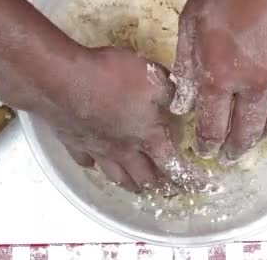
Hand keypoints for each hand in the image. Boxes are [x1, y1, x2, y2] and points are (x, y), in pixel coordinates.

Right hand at [5, 46, 205, 191]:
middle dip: (163, 187)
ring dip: (133, 185)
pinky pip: (88, 162)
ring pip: (118, 177)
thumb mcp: (152, 77)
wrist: (60, 80)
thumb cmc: (109, 77)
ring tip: (140, 187)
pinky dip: (96, 166)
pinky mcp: (74, 143)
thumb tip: (182, 101)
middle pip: (146, 179)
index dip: (193, 179)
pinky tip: (97, 163)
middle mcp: (124, 150)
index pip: (177, 166)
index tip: (206, 187)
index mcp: (148, 136)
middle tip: (172, 190)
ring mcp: (97, 149)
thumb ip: (171, 92)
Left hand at [171, 0, 266, 164]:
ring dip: (260, 135)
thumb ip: (187, 63)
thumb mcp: (193, 17)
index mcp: (221, 75)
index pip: (211, 124)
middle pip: (245, 131)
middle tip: (227, 158)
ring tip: (252, 141)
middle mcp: (255, 84)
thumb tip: (183, 101)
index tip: (204, 150)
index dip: (206, 142)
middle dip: (233, 149)